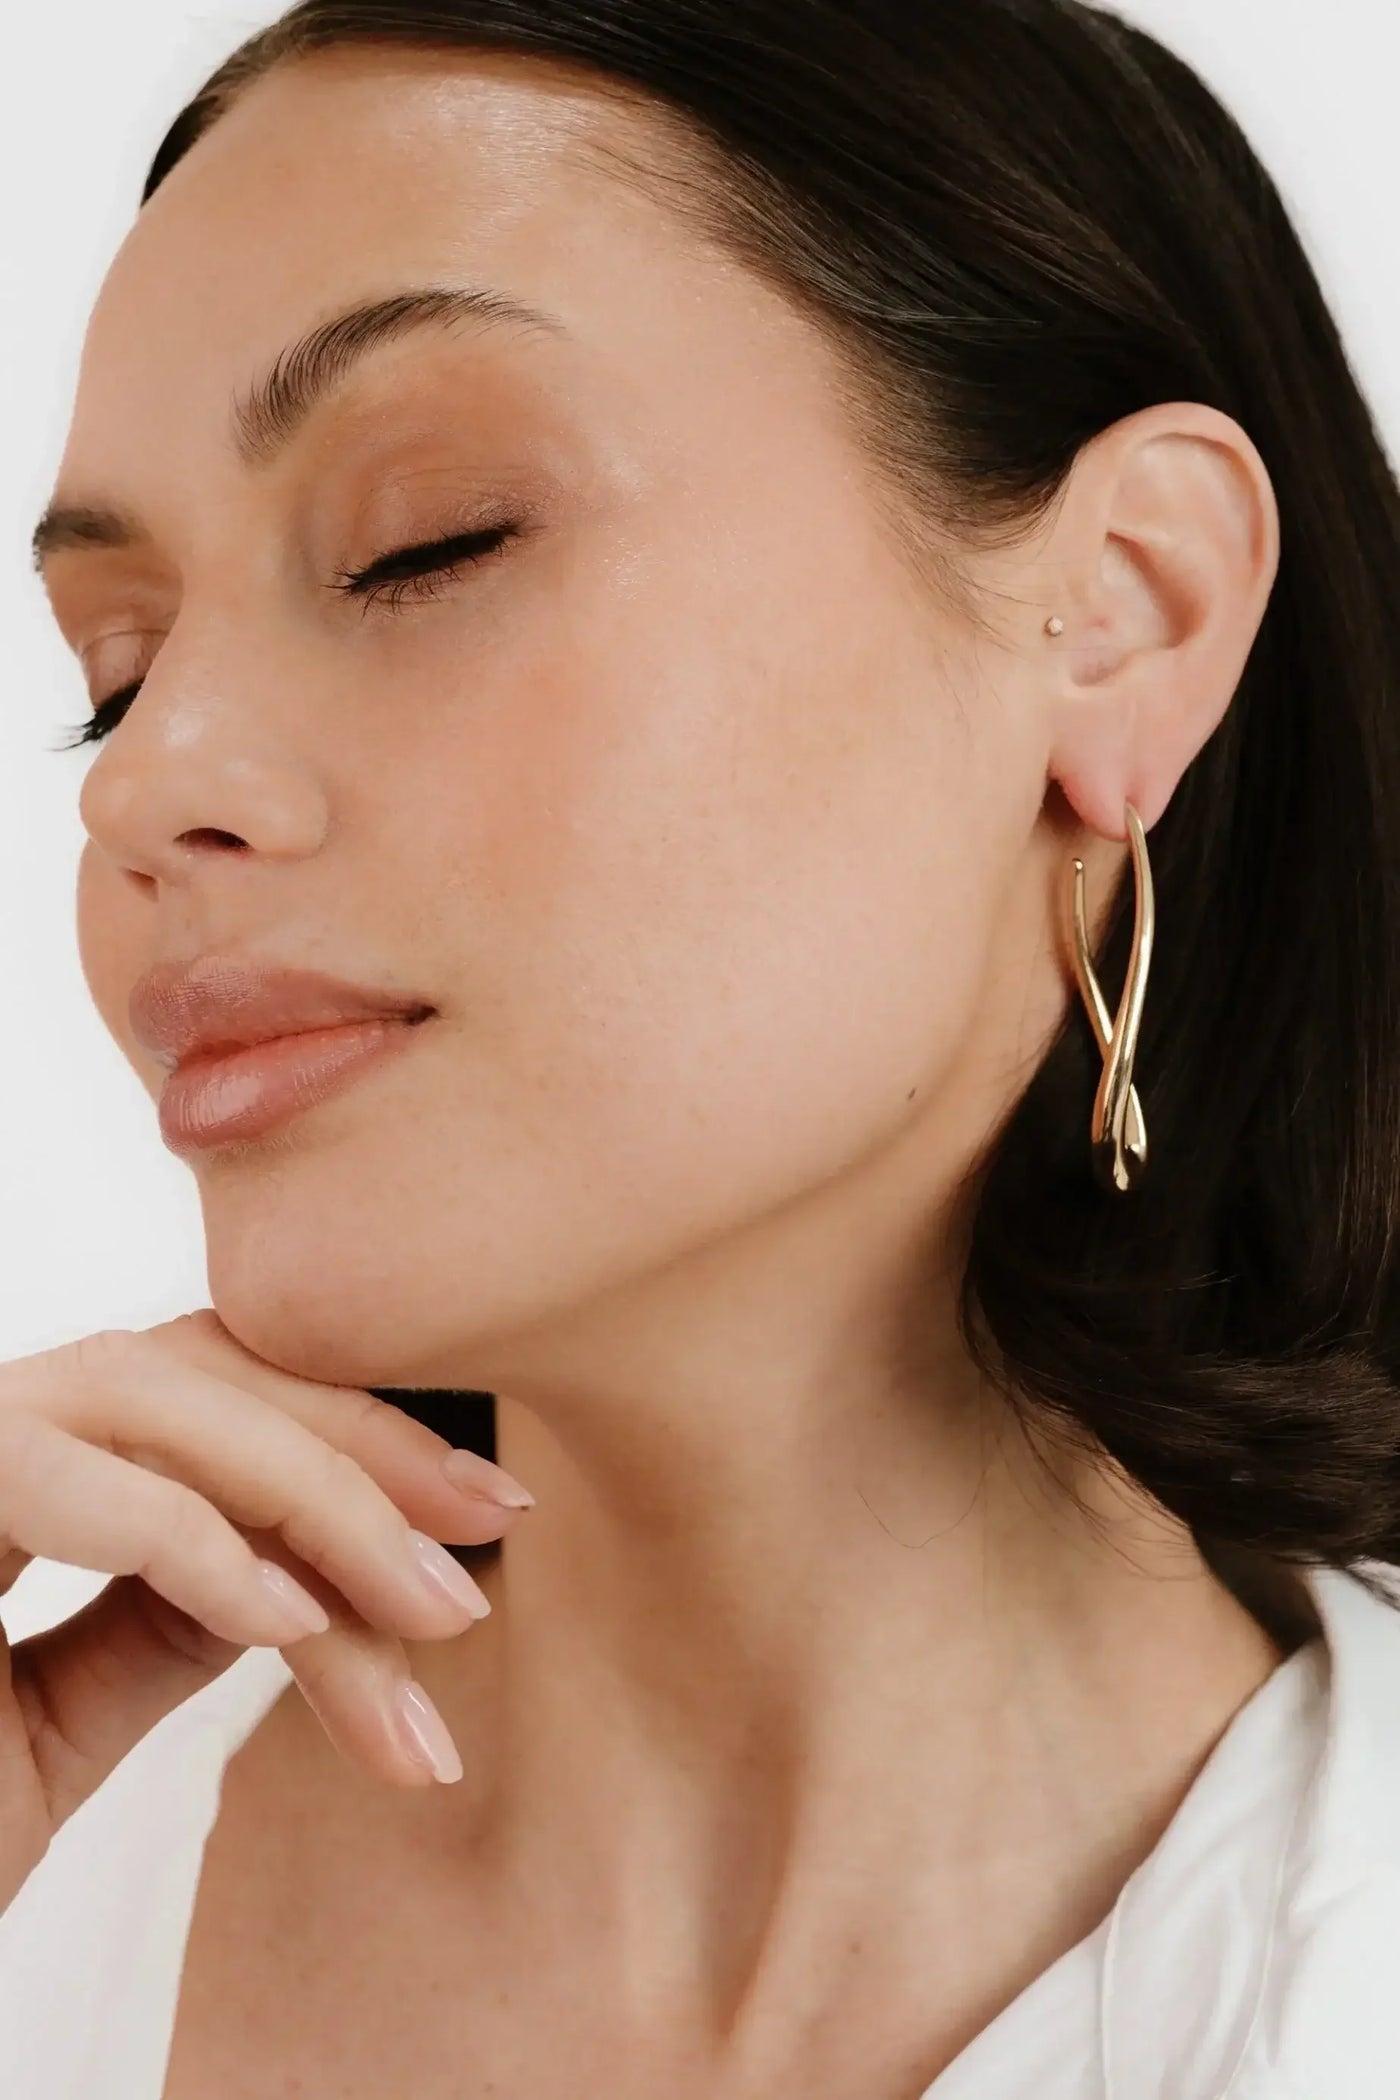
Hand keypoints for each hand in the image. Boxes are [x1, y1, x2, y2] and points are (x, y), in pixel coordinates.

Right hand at [0, 1309, 529, 1912]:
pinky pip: (73, 1487)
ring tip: (428, 1615)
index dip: (347, 1434)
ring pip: (154, 1400)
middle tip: (493, 1534)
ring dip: (314, 1498)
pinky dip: (201, 1547)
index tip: (479, 1511)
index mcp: (7, 1465)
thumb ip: (161, 1625)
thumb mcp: (51, 1728)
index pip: (199, 1394)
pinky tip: (298, 1626)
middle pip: (197, 1370)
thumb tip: (297, 1568)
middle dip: (358, 1447)